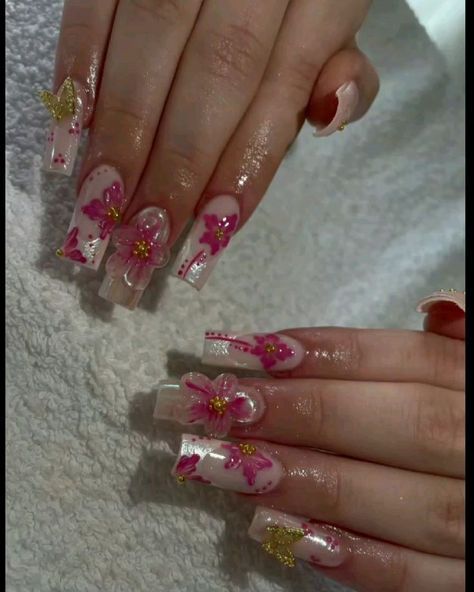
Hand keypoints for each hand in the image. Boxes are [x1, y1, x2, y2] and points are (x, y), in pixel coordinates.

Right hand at [42, 0, 377, 307]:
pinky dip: (79, 75)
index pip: (275, 96)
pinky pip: (95, 9)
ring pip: (151, 45)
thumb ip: (342, 66)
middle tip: (139, 248)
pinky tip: (67, 144)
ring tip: (98, 213)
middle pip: (215, 78)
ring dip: (120, 138)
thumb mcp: (336, 17)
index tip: (205, 240)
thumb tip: (331, 111)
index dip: (239, 171)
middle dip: (173, 172)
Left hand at [155, 290, 464, 590]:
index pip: (412, 360)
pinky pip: (420, 581)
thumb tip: (438, 307)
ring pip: (409, 504)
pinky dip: (355, 559)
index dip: (330, 353)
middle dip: (309, 413)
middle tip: (227, 406)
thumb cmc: (471, 425)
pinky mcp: (471, 579)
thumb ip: (459, 347)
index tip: (253, 350)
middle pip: (406, 423)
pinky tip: (280, 529)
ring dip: (313, 482)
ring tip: (229, 466)